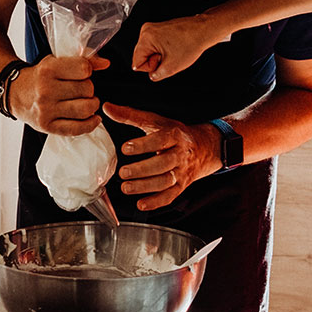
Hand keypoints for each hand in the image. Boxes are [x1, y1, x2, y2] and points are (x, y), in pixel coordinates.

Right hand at [13, 55, 110, 134]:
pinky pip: (77, 128)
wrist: (14, 93)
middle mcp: (46, 90)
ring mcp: (45, 110)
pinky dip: (90, 124)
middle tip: (83, 90)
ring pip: (85, 109)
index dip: (88, 71)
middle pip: (87, 90)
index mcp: (48, 70)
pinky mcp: (47, 126)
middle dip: (90, 89)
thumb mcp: (56, 61)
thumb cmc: (40, 76)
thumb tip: (106, 64)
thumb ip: (82, 60)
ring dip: (92, 106)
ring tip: (88, 102)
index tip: (83, 74)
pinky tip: (93, 118)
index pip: (83, 69)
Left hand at [103, 102, 219, 209]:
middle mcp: (180, 154)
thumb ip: (131, 115)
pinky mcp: (181, 186)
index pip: (160, 140)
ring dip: (145, 186)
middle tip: (123, 172)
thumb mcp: (156, 121)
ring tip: (126, 187)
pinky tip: (141, 204)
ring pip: (166, 181)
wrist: (204, 147)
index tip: (125, 148)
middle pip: (163, 163)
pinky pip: (170, 196)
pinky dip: (156, 202)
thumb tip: (108, 108)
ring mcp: (182, 172)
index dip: (144, 145)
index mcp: (175, 135)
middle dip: (142, 169)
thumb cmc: (176, 133)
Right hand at [132, 14, 227, 80]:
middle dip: (155, 61)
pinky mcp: (160, 28)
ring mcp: (153, 28)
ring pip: (149, 51)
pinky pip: (155, 45)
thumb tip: (152, 75)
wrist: (203, 31)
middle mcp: (147, 30)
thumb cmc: (191, 43)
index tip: (162, 63)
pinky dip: (163, 50)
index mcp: (146, 38)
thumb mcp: (171, 67)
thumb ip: (156, 75)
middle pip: (141, 55)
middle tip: (169, 57)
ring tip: (173, 51)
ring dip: (160, 55)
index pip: (137, 62)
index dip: (150, 67)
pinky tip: (174, 47)